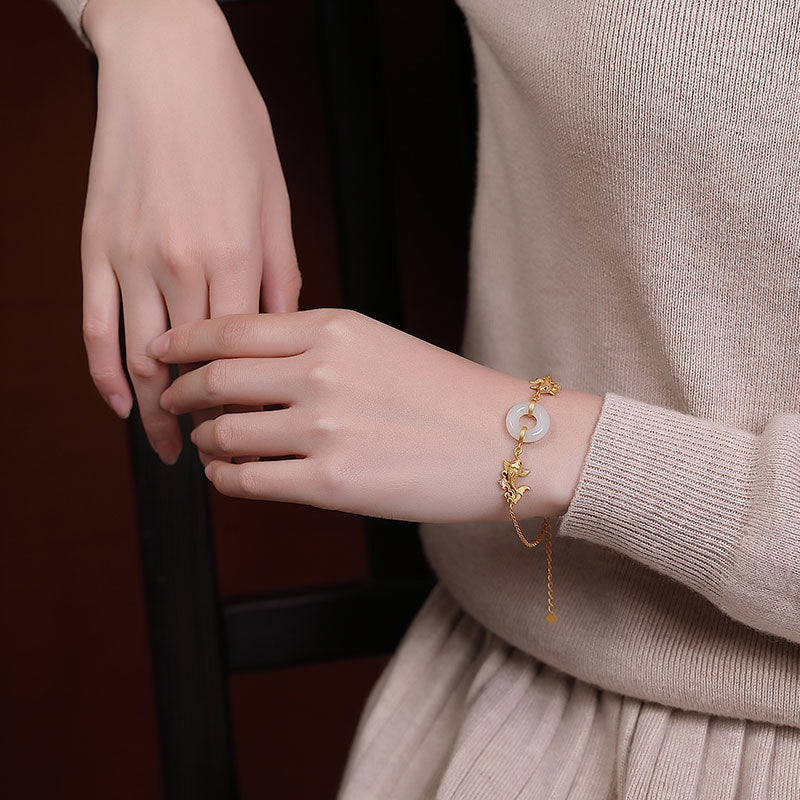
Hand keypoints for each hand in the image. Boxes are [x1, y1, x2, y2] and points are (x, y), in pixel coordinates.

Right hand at [80, 0, 299, 463]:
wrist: (168, 64)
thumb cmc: (234, 128)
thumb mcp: (277, 201)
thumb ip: (281, 275)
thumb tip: (284, 332)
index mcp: (237, 255)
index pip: (242, 357)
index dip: (246, 404)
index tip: (254, 433)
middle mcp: (182, 263)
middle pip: (191, 368)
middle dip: (203, 420)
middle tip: (212, 456)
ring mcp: (131, 256)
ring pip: (141, 356)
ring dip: (153, 411)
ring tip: (168, 447)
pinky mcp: (95, 245)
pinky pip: (95, 323)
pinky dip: (102, 371)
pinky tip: (117, 403)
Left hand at [147, 309, 603, 522]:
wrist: (509, 440)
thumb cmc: (449, 394)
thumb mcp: (380, 345)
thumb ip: (315, 347)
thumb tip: (252, 365)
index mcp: (333, 328)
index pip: (231, 329)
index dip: (184, 342)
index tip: (163, 351)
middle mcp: (320, 372)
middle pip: (216, 378)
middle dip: (180, 390)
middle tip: (171, 399)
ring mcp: (324, 429)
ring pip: (225, 432)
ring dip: (204, 439)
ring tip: (205, 444)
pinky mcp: (331, 484)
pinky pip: (248, 480)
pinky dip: (226, 477)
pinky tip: (228, 474)